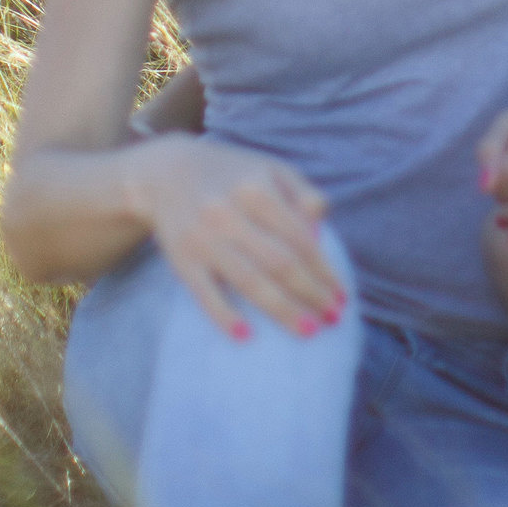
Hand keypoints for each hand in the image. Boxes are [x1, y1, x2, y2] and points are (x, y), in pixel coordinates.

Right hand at [132, 137, 345, 339]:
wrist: (165, 173)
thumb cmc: (232, 175)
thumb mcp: (271, 169)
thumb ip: (302, 193)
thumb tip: (321, 228)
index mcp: (255, 187)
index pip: (299, 237)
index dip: (323, 269)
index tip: (342, 294)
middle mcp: (228, 213)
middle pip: (279, 263)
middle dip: (310, 294)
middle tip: (333, 317)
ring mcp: (203, 239)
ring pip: (249, 282)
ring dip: (282, 310)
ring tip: (308, 331)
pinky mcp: (182, 260)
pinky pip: (205, 294)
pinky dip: (225, 317)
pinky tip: (247, 337)